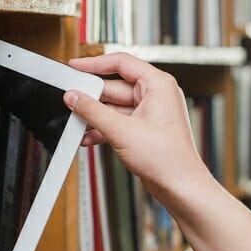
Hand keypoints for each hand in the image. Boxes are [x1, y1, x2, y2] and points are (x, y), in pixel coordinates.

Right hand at [63, 53, 210, 190]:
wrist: (179, 187)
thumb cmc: (167, 158)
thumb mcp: (121, 131)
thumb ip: (92, 111)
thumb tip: (74, 97)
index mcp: (157, 85)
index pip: (121, 63)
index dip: (95, 63)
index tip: (76, 65)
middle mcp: (155, 95)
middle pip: (114, 87)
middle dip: (92, 98)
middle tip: (71, 101)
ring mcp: (149, 113)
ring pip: (114, 107)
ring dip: (95, 117)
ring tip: (77, 124)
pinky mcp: (143, 129)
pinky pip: (118, 121)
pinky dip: (103, 128)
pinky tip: (88, 137)